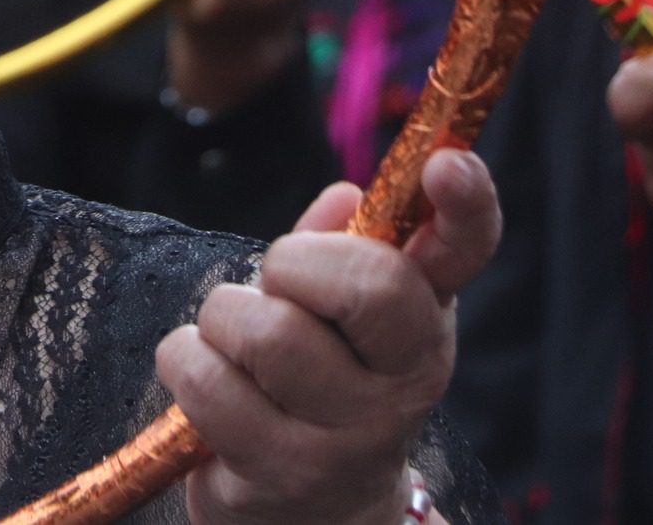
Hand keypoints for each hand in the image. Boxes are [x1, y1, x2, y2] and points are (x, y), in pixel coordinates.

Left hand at [160, 149, 498, 524]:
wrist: (311, 514)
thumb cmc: (314, 382)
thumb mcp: (336, 313)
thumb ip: (337, 247)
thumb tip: (343, 195)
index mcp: (424, 320)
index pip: (465, 253)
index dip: (467, 205)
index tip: (446, 163)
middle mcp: (405, 382)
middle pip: (366, 286)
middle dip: (293, 264)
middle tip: (277, 287)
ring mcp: (350, 436)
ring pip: (268, 331)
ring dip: (224, 320)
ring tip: (236, 345)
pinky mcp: (283, 472)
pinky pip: (206, 378)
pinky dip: (185, 362)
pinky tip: (208, 382)